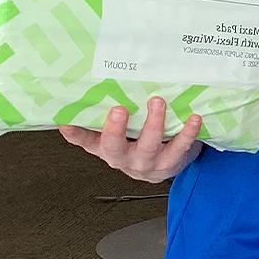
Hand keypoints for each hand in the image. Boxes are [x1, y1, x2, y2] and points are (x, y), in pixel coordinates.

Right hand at [58, 98, 203, 182]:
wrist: (161, 167)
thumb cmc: (135, 143)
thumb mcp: (116, 134)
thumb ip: (102, 118)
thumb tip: (86, 91)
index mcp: (105, 148)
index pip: (85, 141)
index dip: (74, 134)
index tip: (65, 122)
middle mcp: (123, 158)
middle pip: (115, 147)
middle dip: (116, 130)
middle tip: (119, 109)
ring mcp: (147, 163)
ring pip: (149, 147)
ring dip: (154, 124)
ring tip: (157, 102)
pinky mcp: (171, 163)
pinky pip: (180, 148)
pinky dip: (188, 133)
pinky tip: (193, 118)